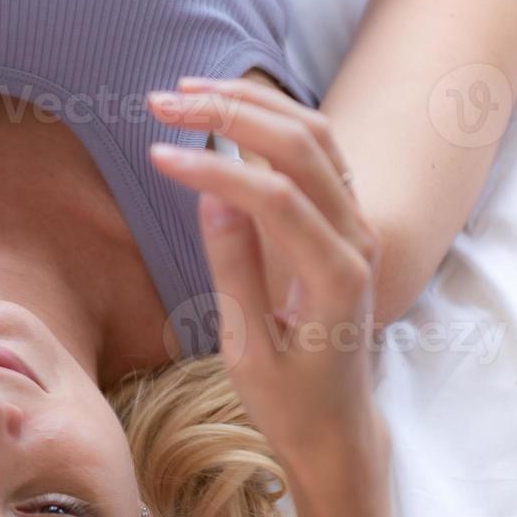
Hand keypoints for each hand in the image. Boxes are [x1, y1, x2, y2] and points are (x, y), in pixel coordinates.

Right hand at [148, 78, 384, 472]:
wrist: (339, 427)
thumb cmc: (289, 402)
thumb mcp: (247, 350)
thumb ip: (235, 269)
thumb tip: (211, 195)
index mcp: (338, 278)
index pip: (274, 196)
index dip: (213, 168)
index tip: (156, 154)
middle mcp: (360, 240)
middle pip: (301, 146)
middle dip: (229, 113)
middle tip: (162, 101)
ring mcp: (358, 225)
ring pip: (314, 136)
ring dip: (253, 104)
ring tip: (189, 89)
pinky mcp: (345, 222)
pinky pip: (317, 152)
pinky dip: (272, 121)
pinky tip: (226, 111)